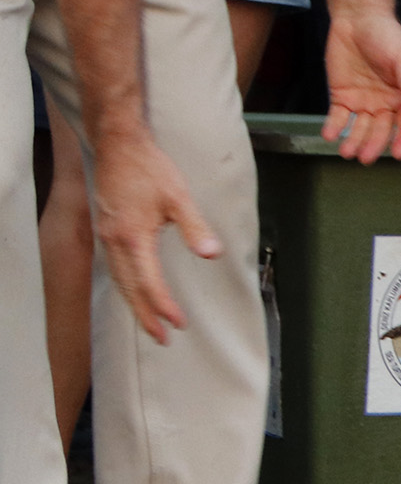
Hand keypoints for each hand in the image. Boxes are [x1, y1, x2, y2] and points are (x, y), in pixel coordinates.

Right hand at [87, 125, 222, 341]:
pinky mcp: (105, 230)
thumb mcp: (178, 196)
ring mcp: (105, 237)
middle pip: (129, 288)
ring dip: (135, 303)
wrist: (118, 145)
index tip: (179, 323)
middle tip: (163, 339)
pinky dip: (126, 285)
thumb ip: (195, 228)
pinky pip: (114, 268)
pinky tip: (135, 291)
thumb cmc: (149, 168)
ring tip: (151, 323)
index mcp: (132, 238)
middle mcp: (113, 242)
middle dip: (146, 315)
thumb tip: (211, 255)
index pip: (149, 282)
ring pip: (119, 280)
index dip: (163, 306)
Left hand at [321, 9, 400, 165]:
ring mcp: (362, 100)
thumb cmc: (387, 35)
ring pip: (360, 127)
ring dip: (354, 140)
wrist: (357, 18)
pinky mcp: (341, 95)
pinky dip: (334, 127)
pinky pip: (338, 117)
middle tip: (365, 157)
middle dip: (374, 144)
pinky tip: (330, 135)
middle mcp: (385, 102)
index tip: (397, 155)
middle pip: (381, 129)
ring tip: (347, 152)